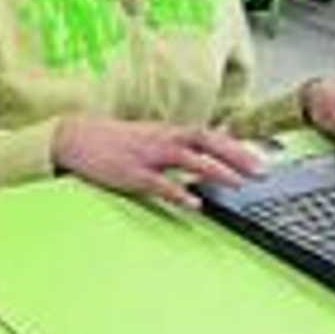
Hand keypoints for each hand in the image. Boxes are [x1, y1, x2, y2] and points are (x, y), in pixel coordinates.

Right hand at [52, 116, 261, 205]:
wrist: (74, 136)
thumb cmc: (114, 140)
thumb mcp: (148, 138)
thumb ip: (175, 147)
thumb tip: (205, 159)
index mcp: (166, 131)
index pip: (207, 134)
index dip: (235, 145)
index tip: (260, 159)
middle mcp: (160, 138)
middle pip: (204, 140)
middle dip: (234, 154)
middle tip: (260, 171)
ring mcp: (145, 155)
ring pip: (186, 157)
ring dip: (214, 169)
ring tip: (238, 183)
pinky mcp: (129, 172)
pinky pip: (157, 182)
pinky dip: (177, 191)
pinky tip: (194, 203)